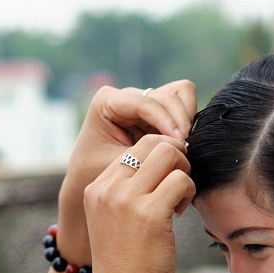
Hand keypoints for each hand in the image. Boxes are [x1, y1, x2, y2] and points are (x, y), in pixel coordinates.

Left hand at [66, 81, 196, 195]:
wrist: (88, 177)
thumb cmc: (96, 171)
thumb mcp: (119, 164)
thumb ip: (146, 153)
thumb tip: (180, 146)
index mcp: (107, 101)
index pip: (145, 102)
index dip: (166, 120)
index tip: (180, 141)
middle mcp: (127, 96)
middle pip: (168, 95)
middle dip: (179, 121)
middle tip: (185, 148)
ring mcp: (143, 101)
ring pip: (180, 96)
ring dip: (185, 121)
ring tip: (183, 147)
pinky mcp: (156, 112)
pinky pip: (182, 108)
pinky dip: (185, 125)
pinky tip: (180, 146)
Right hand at [83, 134, 194, 272]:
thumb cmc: (125, 264)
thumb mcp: (114, 220)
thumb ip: (127, 191)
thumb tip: (164, 160)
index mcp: (96, 188)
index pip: (134, 147)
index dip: (160, 158)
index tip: (166, 181)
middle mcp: (107, 188)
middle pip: (152, 143)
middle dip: (175, 157)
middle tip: (179, 184)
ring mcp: (126, 199)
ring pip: (169, 154)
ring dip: (184, 173)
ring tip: (179, 200)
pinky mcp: (149, 213)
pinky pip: (182, 180)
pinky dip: (189, 192)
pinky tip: (180, 214)